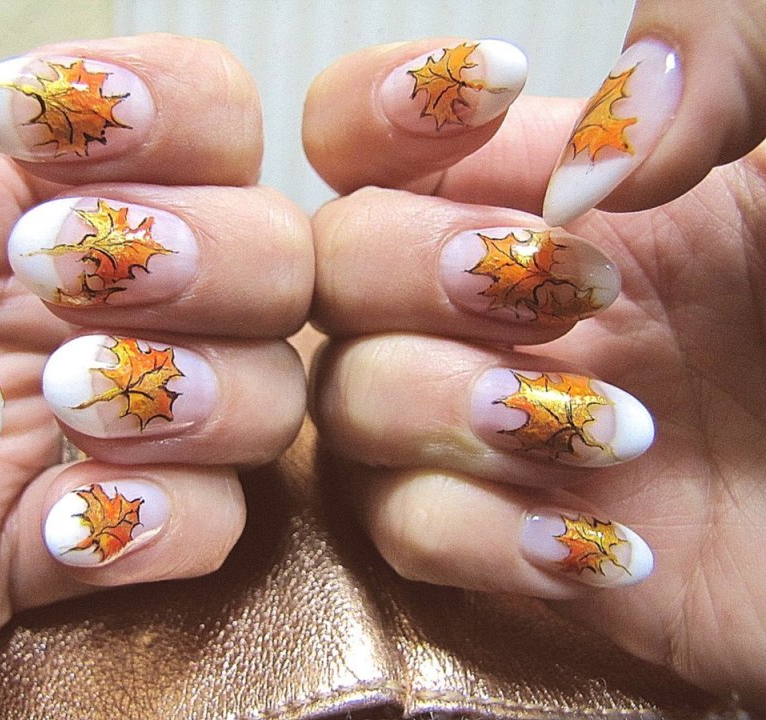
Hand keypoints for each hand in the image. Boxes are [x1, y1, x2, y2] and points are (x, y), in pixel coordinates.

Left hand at [0, 27, 310, 707]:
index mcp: (21, 192)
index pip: (206, 117)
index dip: (178, 113)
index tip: (37, 141)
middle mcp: (88, 301)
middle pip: (276, 257)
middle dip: (205, 260)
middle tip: (57, 274)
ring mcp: (96, 426)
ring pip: (270, 393)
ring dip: (203, 395)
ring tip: (65, 401)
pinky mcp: (80, 539)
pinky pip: (211, 526)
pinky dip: (169, 524)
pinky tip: (62, 524)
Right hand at [302, 2, 765, 708]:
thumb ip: (735, 51)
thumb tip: (596, 156)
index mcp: (575, 192)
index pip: (369, 134)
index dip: (379, 112)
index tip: (491, 108)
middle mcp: (513, 305)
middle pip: (330, 267)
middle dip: (416, 268)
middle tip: (570, 292)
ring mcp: (503, 430)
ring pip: (341, 403)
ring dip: (446, 412)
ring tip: (619, 432)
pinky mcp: (516, 554)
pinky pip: (401, 534)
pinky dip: (482, 538)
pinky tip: (609, 542)